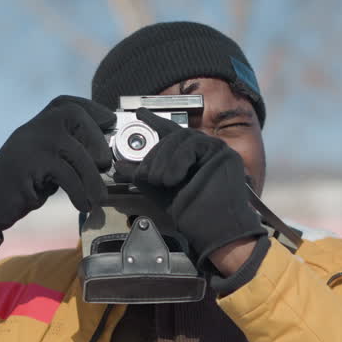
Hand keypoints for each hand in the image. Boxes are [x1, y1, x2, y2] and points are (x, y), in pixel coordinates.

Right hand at [0, 96, 114, 250]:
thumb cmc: (20, 187)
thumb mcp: (46, 164)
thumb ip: (67, 154)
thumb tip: (104, 156)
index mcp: (37, 124)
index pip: (67, 103)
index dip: (92, 108)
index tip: (109, 120)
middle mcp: (33, 128)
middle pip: (74, 115)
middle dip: (96, 138)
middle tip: (104, 164)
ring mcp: (29, 143)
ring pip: (74, 150)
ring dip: (92, 177)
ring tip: (99, 197)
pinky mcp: (26, 164)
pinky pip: (65, 173)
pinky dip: (79, 191)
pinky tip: (83, 205)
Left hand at [129, 109, 265, 268]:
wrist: (209, 227)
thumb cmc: (189, 212)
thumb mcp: (158, 191)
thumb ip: (142, 175)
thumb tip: (119, 166)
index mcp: (187, 156)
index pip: (169, 132)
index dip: (154, 121)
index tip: (139, 114)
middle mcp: (201, 149)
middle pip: (172, 136)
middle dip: (154, 155)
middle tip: (147, 176)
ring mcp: (214, 149)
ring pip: (181, 138)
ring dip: (165, 160)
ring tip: (161, 181)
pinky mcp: (222, 152)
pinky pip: (193, 145)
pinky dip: (178, 161)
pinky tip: (174, 178)